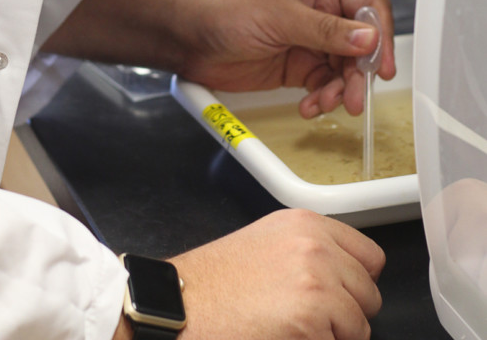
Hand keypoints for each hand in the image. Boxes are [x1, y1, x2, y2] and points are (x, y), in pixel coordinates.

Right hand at [167, 210, 383, 339]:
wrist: (182, 305)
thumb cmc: (214, 283)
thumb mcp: (267, 243)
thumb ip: (309, 251)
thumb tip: (344, 279)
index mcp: (306, 224)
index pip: (370, 257)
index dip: (355, 283)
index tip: (342, 295)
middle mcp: (317, 247)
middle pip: (370, 294)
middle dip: (347, 313)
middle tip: (309, 319)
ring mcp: (319, 282)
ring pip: (360, 327)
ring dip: (335, 336)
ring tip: (293, 328)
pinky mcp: (313, 318)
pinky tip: (286, 338)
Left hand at [176, 0, 394, 117]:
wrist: (186, 34)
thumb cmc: (224, 7)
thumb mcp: (280, 15)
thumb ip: (325, 29)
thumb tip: (368, 38)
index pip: (366, 6)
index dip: (380, 34)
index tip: (382, 64)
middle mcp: (318, 11)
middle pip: (360, 44)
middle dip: (359, 72)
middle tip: (355, 96)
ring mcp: (308, 40)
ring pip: (344, 69)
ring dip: (341, 90)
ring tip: (329, 104)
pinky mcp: (296, 66)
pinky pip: (323, 85)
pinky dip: (323, 98)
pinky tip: (311, 106)